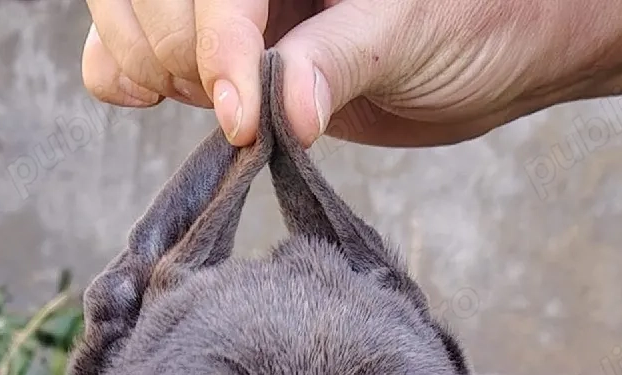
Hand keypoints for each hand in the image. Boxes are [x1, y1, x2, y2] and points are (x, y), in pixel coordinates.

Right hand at [82, 0, 621, 147]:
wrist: (501, 47)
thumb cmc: (480, 17)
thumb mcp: (413, 30)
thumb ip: (340, 60)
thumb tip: (284, 110)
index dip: (212, 41)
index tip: (242, 116)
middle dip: (170, 52)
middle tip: (234, 113)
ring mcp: (230, 1)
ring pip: (125, 12)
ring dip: (143, 66)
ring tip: (220, 108)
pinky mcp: (217, 42)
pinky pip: (125, 48)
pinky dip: (120, 75)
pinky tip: (154, 98)